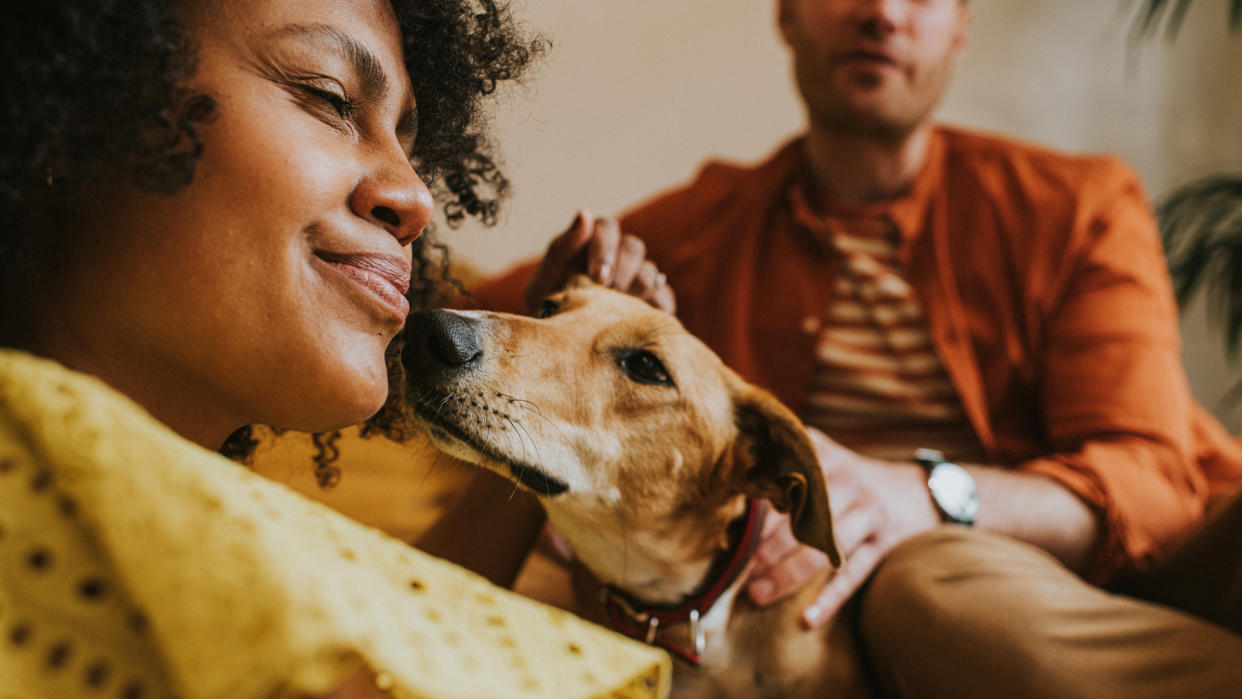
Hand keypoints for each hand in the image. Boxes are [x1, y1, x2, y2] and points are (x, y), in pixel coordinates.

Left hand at [524, 209, 675, 313]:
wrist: (561, 347)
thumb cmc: (549, 308)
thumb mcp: (545, 280)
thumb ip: (564, 245)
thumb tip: (585, 213)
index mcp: (592, 243)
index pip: (608, 228)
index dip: (605, 249)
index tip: (597, 276)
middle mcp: (619, 256)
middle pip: (633, 247)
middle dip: (620, 272)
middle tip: (606, 295)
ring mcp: (638, 278)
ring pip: (649, 272)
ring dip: (633, 292)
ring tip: (615, 312)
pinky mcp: (654, 301)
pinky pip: (663, 297)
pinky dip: (652, 308)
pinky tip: (635, 321)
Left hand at [746, 428, 939, 627]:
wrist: (918, 490)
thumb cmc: (852, 477)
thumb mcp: (825, 456)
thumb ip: (787, 457)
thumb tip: (734, 473)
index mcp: (825, 459)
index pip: (785, 487)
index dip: (757, 516)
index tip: (731, 538)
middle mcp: (848, 483)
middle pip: (801, 519)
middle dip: (766, 549)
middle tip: (737, 572)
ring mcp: (869, 514)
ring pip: (824, 548)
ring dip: (788, 574)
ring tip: (758, 594)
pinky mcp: (885, 544)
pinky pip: (854, 575)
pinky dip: (830, 599)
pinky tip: (807, 620)